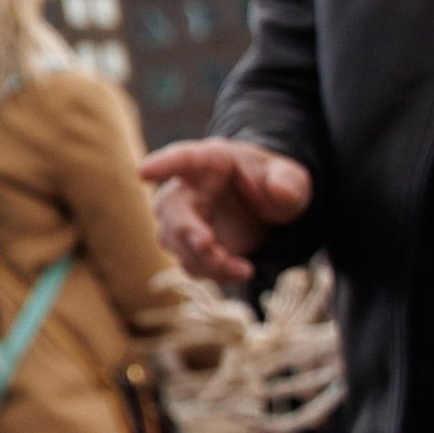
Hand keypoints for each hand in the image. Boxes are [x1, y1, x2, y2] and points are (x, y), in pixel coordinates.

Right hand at [134, 140, 308, 289]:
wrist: (267, 210)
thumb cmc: (271, 183)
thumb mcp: (291, 177)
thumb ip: (288, 182)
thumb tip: (281, 192)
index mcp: (209, 162)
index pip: (181, 159)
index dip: (161, 165)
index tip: (143, 172)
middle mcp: (187, 190)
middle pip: (170, 208)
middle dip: (185, 230)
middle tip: (208, 245)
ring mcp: (184, 221)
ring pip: (175, 242)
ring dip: (203, 259)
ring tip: (242, 268)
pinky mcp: (191, 248)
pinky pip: (190, 264)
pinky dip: (214, 273)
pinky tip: (241, 271)